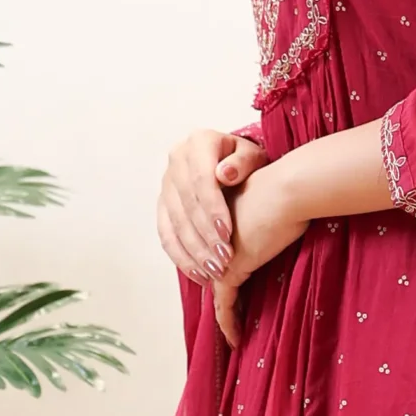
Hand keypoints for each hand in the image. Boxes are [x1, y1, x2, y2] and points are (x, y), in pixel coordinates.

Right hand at [157, 129, 269, 283]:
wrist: (232, 161)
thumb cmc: (247, 161)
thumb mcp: (253, 155)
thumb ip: (243, 162)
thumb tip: (224, 174)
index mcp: (198, 143)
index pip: (201, 179)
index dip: (213, 209)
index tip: (228, 234)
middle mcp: (176, 160)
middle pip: (186, 204)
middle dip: (205, 236)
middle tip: (223, 261)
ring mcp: (166, 182)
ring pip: (174, 222)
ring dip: (194, 251)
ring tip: (214, 272)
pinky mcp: (163, 204)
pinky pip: (166, 233)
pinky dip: (180, 256)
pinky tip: (198, 273)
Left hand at [211, 163, 310, 349]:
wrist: (287, 189)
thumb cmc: (290, 190)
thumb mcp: (278, 201)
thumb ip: (274, 213)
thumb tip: (293, 216)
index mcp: (222, 217)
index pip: (219, 251)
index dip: (224, 272)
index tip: (233, 293)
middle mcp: (214, 238)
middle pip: (215, 274)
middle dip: (224, 299)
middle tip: (231, 323)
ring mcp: (218, 255)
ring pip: (218, 292)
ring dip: (227, 316)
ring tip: (236, 337)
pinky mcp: (228, 271)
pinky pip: (224, 305)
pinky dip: (229, 324)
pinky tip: (236, 341)